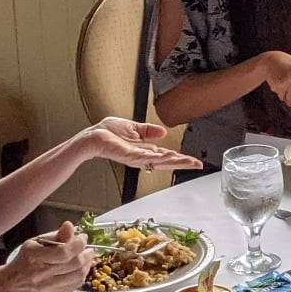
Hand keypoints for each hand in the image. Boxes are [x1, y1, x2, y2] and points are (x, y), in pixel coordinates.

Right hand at [4, 221, 94, 291]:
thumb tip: (70, 226)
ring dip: (87, 265)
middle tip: (89, 248)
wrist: (13, 285)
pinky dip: (82, 275)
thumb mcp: (36, 243)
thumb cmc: (25, 260)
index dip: (78, 243)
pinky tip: (82, 268)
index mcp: (36, 257)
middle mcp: (42, 274)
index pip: (64, 252)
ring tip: (87, 257)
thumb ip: (55, 235)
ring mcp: (49, 288)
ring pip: (77, 276)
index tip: (83, 237)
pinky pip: (75, 286)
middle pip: (74, 264)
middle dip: (86, 254)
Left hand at [78, 118, 201, 173]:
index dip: (180, 158)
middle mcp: (142, 156)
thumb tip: (163, 132)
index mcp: (144, 150)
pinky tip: (170, 157)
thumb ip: (148, 130)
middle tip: (197, 164)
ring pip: (160, 162)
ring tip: (189, 162)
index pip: (167, 155)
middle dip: (183, 163)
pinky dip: (159, 158)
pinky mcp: (130, 156)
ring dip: (175, 162)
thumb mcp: (133, 127)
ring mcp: (137, 158)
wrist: (92, 136)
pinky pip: (147, 158)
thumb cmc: (106, 132)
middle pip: (167, 162)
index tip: (193, 160)